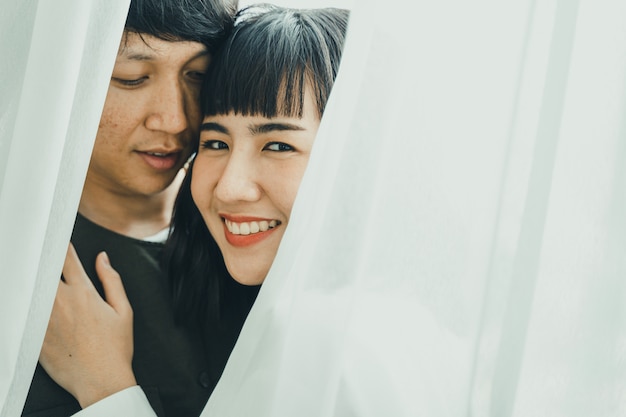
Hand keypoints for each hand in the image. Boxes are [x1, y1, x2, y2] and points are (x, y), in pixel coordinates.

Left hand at [40, 244, 136, 407]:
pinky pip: (25, 314)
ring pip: (31, 289)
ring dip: (34, 281)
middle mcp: (61, 302)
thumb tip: (103, 258)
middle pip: (44, 270)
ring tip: (33, 277)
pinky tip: (27, 303)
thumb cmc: (115, 348)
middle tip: (41, 255)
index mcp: (84, 293)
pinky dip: (26, 305)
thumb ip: (112, 280)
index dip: (62, 246)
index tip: (59, 240)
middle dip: (43, 261)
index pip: (67, 258)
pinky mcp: (34, 336)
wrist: (100, 381)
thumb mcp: (124, 310)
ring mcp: (44, 319)